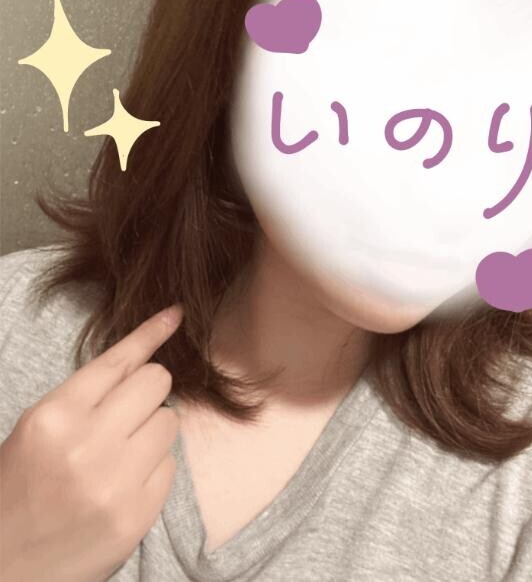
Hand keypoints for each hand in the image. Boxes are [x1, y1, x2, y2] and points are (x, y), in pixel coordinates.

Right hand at [0, 304, 183, 581]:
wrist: (4, 569)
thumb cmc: (18, 490)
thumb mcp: (37, 430)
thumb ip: (86, 397)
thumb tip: (142, 362)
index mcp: (53, 417)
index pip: (118, 361)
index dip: (151, 333)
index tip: (176, 314)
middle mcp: (86, 445)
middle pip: (157, 382)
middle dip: (147, 391)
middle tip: (127, 414)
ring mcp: (116, 482)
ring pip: (170, 421)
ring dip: (152, 431)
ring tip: (121, 455)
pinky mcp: (138, 514)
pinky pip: (171, 465)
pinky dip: (154, 468)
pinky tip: (125, 485)